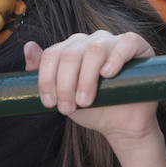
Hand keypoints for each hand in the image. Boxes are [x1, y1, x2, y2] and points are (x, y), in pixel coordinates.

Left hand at [24, 31, 159, 146]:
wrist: (121, 126)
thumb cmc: (93, 109)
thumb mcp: (63, 96)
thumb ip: (44, 75)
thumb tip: (28, 46)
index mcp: (72, 49)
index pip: (52, 54)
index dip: (47, 79)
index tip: (49, 104)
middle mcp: (91, 41)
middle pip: (70, 53)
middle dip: (65, 83)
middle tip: (68, 108)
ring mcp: (113, 41)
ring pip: (94, 49)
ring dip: (86, 77)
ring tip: (86, 100)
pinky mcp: (137, 46)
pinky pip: (125, 43)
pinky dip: (115, 57)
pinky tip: (107, 74)